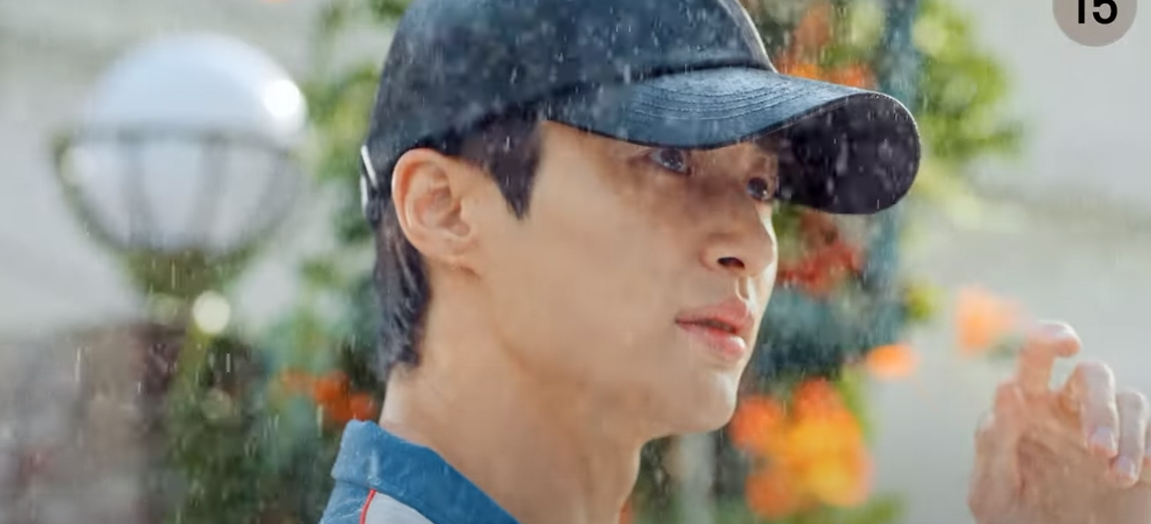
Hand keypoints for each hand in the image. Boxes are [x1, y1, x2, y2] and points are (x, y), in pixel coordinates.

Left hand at [968, 321, 1150, 523]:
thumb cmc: (1013, 520)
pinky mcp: (1139, 455)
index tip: (1067, 342)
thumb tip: (1007, 389)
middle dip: (1099, 406)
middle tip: (1097, 448)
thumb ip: (994, 441)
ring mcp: (1107, 429)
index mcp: (1027, 407)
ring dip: (1126, 432)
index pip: (1035, 358)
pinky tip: (1130, 476)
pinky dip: (1146, 447)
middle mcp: (1068, 410)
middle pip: (1094, 375)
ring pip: (1130, 399)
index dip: (1049, 337)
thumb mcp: (992, 489)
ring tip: (1114, 475)